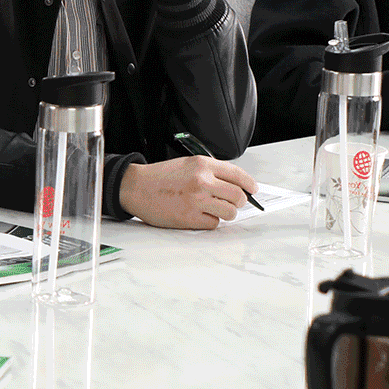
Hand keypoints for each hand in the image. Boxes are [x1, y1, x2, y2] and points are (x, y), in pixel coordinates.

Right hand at [118, 156, 257, 229]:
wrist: (136, 187)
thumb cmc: (161, 177)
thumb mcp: (188, 164)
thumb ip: (211, 172)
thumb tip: (236, 185)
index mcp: (203, 164)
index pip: (238, 175)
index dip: (250, 185)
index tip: (253, 190)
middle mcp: (202, 181)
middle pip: (238, 196)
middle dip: (239, 202)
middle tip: (233, 203)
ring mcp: (196, 200)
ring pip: (229, 212)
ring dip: (226, 213)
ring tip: (215, 210)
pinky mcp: (189, 217)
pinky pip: (214, 224)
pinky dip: (210, 222)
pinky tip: (200, 216)